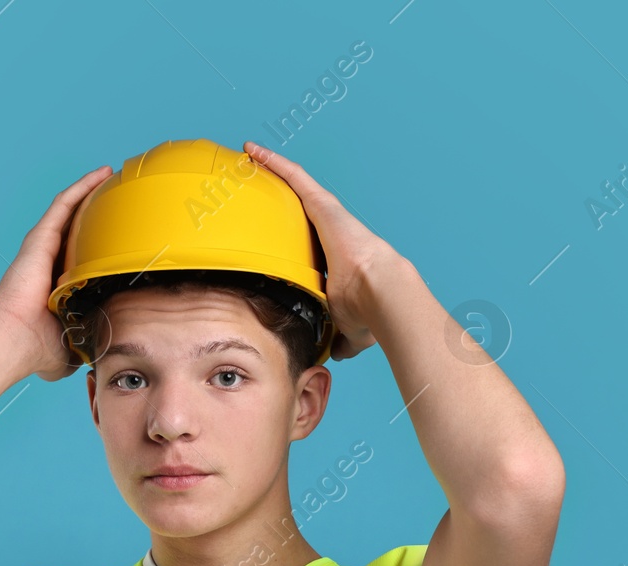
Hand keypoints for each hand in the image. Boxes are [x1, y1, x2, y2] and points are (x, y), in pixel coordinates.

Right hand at [0, 164, 112, 382]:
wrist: (13, 342)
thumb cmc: (37, 350)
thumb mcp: (73, 348)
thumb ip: (87, 344)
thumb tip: (100, 356)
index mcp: (60, 285)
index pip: (85, 257)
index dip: (102, 244)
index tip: (126, 236)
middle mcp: (51, 262)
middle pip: (80, 228)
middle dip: (100, 212)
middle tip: (125, 197)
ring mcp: (45, 248)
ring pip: (72, 210)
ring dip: (93, 191)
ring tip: (115, 176)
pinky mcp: (41, 238)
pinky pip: (64, 205)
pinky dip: (82, 188)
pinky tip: (101, 175)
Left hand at [243, 141, 404, 361]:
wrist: (379, 293)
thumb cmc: (368, 311)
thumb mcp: (349, 327)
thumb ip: (341, 337)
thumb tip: (336, 353)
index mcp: (335, 255)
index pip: (309, 237)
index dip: (293, 230)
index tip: (277, 227)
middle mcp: (331, 228)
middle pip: (299, 203)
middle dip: (278, 191)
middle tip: (254, 180)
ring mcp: (326, 213)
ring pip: (294, 182)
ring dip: (272, 168)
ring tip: (247, 156)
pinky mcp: (322, 203)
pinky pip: (293, 176)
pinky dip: (273, 161)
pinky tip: (253, 151)